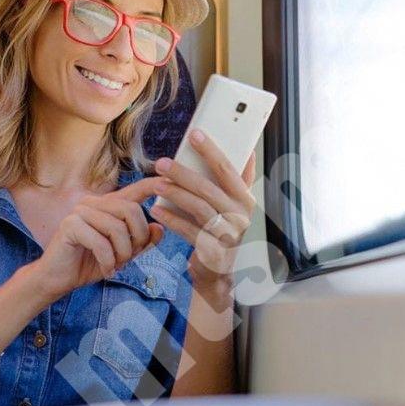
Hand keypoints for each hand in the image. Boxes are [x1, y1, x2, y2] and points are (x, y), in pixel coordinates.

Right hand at [29, 177, 163, 300]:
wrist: (59, 279)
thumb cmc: (91, 263)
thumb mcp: (123, 254)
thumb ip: (141, 242)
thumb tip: (160, 228)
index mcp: (108, 205)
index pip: (134, 190)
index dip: (152, 185)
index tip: (170, 181)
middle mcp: (94, 202)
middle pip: (131, 210)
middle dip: (137, 239)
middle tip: (128, 258)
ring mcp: (80, 211)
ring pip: (117, 228)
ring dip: (122, 253)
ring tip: (116, 265)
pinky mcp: (70, 225)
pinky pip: (101, 242)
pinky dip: (108, 261)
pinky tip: (106, 270)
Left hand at [147, 129, 256, 293]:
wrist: (219, 271)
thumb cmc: (223, 231)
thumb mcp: (234, 206)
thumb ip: (238, 181)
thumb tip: (248, 150)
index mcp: (246, 199)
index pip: (229, 169)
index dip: (212, 150)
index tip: (195, 134)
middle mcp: (240, 215)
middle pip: (209, 188)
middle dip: (183, 173)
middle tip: (162, 162)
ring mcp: (228, 234)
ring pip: (198, 207)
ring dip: (175, 194)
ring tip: (156, 184)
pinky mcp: (213, 250)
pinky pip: (188, 230)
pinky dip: (171, 220)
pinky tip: (156, 210)